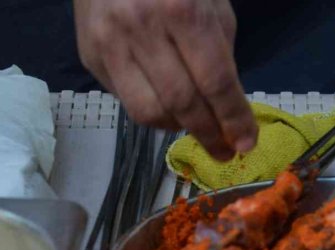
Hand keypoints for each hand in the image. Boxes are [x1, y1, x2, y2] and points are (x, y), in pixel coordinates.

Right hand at [74, 0, 256, 160]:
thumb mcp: (211, 5)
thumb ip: (221, 55)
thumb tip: (229, 109)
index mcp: (181, 9)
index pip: (214, 80)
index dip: (233, 118)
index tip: (246, 143)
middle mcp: (140, 26)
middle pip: (182, 102)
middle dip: (209, 135)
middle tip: (225, 151)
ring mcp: (108, 42)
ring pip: (148, 112)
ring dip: (178, 128)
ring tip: (195, 127)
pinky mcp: (88, 56)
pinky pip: (126, 102)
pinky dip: (153, 112)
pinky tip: (168, 106)